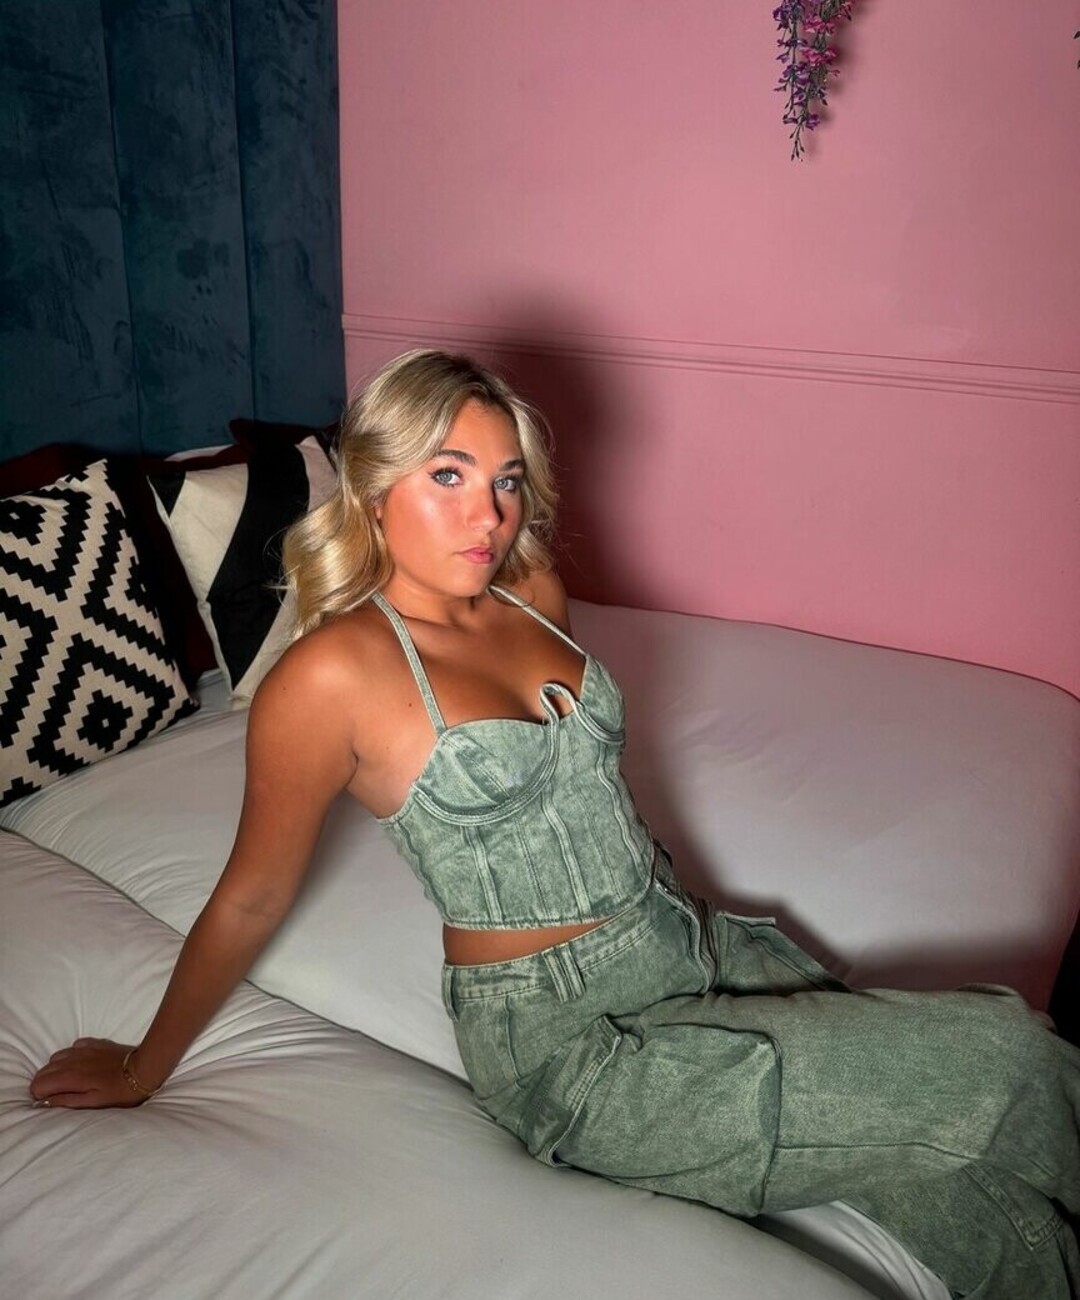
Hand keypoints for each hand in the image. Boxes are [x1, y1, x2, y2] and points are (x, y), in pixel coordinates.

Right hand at [30, 1038, 152, 1108]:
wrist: (143, 1068)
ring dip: (56, 1069)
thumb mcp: (93, 1102)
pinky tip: (80, 1064)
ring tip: (67, 1080)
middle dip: (45, 1082)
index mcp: (71, 1077)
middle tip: (56, 1093)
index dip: (40, 1094)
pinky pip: (73, 1047)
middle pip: (44, 1070)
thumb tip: (44, 1102)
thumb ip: (67, 1100)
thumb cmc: (119, 1091)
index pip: (39, 1083)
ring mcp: (83, 1049)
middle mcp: (73, 1060)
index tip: (49, 1100)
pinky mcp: (94, 1043)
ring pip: (56, 1057)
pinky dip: (70, 1056)